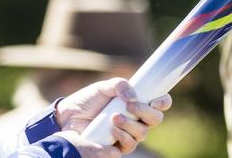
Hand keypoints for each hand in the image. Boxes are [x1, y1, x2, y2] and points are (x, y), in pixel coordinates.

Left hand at [56, 78, 171, 153]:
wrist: (68, 116)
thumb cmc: (88, 100)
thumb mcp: (103, 87)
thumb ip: (119, 85)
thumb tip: (133, 96)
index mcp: (137, 102)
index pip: (159, 103)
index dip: (163, 102)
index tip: (155, 100)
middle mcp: (136, 119)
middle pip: (155, 119)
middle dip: (145, 112)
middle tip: (130, 106)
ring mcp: (128, 133)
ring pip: (142, 133)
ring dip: (130, 125)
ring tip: (114, 117)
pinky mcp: (117, 147)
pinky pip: (129, 146)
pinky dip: (122, 137)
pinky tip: (111, 129)